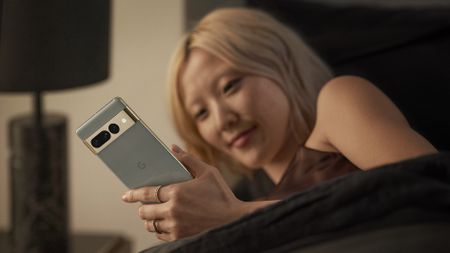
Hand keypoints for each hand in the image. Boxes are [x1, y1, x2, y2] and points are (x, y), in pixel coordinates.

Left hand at [122, 145, 245, 240]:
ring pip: (150, 224)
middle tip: (144, 204)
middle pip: (144, 211)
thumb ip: (188, 159)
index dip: (133, 194)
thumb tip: (173, 148)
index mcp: (178, 192)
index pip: (147, 193)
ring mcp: (176, 225)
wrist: (233, 219)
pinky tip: (164, 222)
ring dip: (149, 219)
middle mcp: (173, 210)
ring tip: (154, 213)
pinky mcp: (180, 236)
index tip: (126, 195)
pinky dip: (158, 229)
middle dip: (141, 207)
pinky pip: (160, 234)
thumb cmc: (222, 195)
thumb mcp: (207, 172)